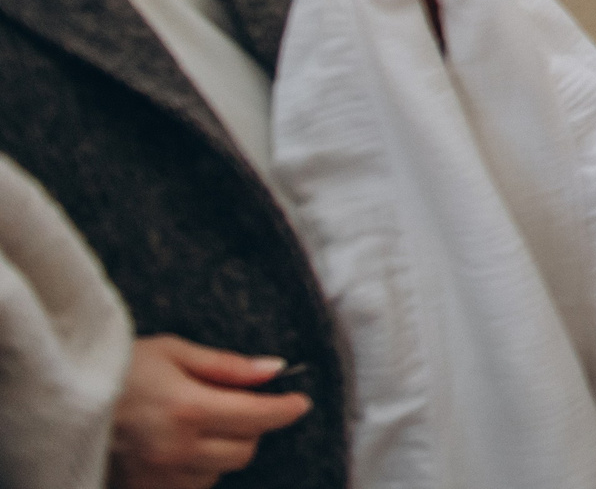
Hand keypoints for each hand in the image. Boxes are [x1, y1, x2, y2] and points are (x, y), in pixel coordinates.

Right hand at [111, 336, 309, 488]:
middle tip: (241, 403)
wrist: (66, 399)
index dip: (286, 408)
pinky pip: (195, 485)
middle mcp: (176, 449)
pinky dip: (201, 466)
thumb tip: (274, 370)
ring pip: (222, 469)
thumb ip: (228, 366)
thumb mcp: (174, 351)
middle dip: (254, 425)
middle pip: (246, 449)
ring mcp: (160, 475)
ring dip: (225, 447)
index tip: (299, 401)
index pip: (258, 416)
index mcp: (187, 409)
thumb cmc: (120, 368)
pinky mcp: (146, 488)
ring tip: (201, 421)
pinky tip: (185, 443)